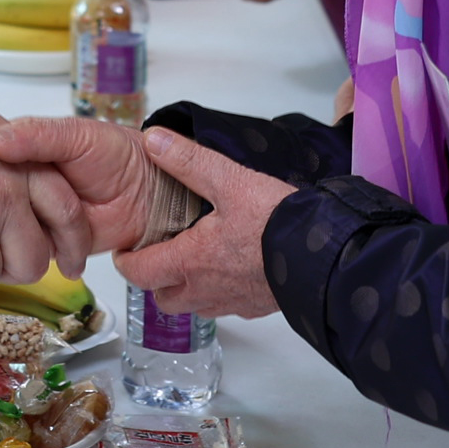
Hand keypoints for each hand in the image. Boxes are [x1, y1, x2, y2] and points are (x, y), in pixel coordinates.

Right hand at [0, 117, 171, 273]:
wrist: (151, 194)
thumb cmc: (117, 155)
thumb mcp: (75, 134)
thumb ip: (36, 135)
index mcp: (18, 155)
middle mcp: (18, 188)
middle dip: (1, 211)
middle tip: (28, 205)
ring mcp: (30, 218)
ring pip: (2, 234)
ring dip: (16, 236)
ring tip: (47, 226)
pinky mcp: (46, 244)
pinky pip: (25, 255)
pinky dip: (33, 253)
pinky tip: (50, 243)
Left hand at [113, 127, 294, 320]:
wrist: (323, 254)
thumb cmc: (275, 221)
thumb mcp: (229, 180)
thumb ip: (188, 161)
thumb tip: (153, 140)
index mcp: (190, 261)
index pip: (139, 273)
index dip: (126, 262)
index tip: (125, 249)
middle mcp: (206, 290)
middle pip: (164, 298)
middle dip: (155, 280)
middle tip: (159, 253)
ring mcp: (233, 303)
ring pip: (194, 305)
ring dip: (187, 288)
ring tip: (194, 260)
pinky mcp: (257, 307)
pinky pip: (226, 307)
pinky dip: (219, 292)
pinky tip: (231, 268)